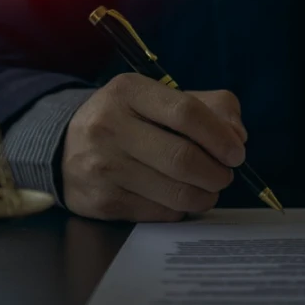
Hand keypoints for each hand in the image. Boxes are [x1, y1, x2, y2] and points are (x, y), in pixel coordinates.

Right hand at [62, 74, 247, 220]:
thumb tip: (237, 136)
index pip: (186, 113)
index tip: (236, 153)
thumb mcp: (165, 99)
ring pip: (176, 192)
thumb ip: (212, 107)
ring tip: (207, 188)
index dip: (220, 137)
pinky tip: (178, 197)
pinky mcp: (101, 201)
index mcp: (128, 91)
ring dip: (205, 195)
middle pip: (183, 158)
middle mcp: (108, 126)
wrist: (67, 148)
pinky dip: (180, 209)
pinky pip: (160, 213)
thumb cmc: (132, 121)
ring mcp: (102, 166)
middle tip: (224, 175)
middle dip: (217, 173)